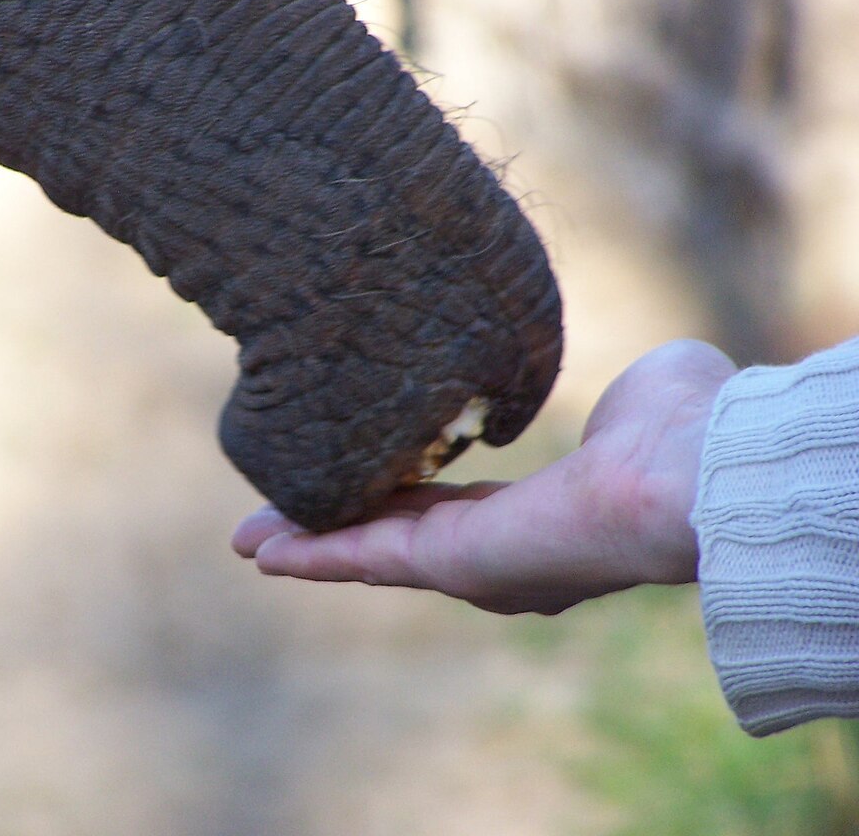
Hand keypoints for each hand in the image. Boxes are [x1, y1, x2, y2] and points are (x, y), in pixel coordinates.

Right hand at [232, 340, 736, 613]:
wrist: (694, 469)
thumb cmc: (678, 429)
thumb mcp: (631, 394)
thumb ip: (604, 393)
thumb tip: (597, 379)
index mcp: (539, 515)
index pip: (446, 507)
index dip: (391, 494)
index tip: (350, 477)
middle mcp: (501, 552)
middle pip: (392, 537)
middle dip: (329, 530)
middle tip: (271, 526)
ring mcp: (476, 564)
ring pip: (369, 552)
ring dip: (307, 547)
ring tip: (249, 543)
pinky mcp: (455, 564)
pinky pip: (368, 558)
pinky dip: (314, 557)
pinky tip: (265, 552)